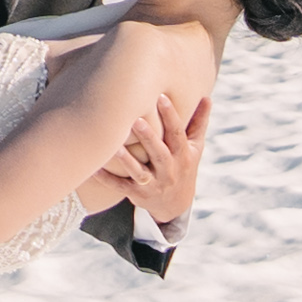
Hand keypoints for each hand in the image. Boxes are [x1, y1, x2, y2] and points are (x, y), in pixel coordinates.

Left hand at [110, 87, 206, 225]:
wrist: (176, 205)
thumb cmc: (184, 166)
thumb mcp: (195, 147)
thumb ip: (198, 122)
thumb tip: (207, 97)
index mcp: (183, 156)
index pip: (178, 134)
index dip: (171, 117)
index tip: (161, 97)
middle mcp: (169, 171)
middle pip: (159, 154)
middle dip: (149, 138)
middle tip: (136, 120)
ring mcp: (153, 184)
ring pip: (139, 172)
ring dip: (127, 160)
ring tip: (114, 145)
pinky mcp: (137, 194)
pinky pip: (120, 187)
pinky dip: (107, 179)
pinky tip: (94, 168)